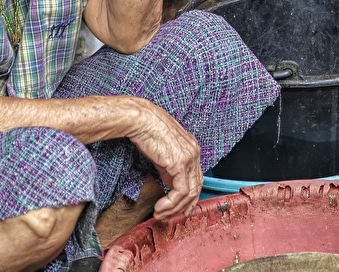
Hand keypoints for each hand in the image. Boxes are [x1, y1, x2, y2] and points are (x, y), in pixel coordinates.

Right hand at [126, 99, 202, 220]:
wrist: (141, 120)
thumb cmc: (147, 132)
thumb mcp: (162, 153)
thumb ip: (170, 168)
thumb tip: (170, 184)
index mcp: (192, 149)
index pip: (197, 179)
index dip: (189, 198)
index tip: (179, 209)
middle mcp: (195, 153)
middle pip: (196, 187)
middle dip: (184, 206)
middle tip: (170, 217)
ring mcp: (190, 157)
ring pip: (190, 193)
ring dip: (174, 208)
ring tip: (159, 214)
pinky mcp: (180, 163)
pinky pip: (181, 191)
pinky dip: (171, 203)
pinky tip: (160, 207)